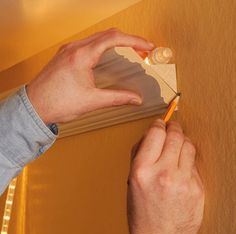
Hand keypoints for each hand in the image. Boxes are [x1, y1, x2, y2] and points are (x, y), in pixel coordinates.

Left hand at [26, 28, 153, 123]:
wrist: (34, 107)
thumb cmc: (56, 103)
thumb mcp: (92, 101)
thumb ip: (118, 98)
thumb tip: (135, 99)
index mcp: (81, 56)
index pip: (114, 38)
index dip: (134, 40)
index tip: (146, 45)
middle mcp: (74, 48)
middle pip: (107, 34)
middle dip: (128, 39)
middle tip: (141, 48)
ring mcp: (68, 50)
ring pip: (97, 37)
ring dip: (115, 41)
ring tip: (128, 50)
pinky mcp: (65, 55)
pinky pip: (87, 43)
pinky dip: (102, 46)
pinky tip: (107, 54)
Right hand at [127, 120, 203, 233]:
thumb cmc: (141, 213)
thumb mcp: (131, 181)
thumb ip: (139, 154)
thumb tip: (150, 135)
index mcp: (142, 170)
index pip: (155, 134)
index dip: (158, 124)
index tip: (160, 123)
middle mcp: (163, 173)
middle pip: (175, 136)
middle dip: (174, 127)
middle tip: (173, 127)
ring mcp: (183, 181)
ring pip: (188, 146)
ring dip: (183, 141)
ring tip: (178, 144)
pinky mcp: (197, 189)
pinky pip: (194, 164)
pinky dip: (188, 160)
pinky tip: (182, 166)